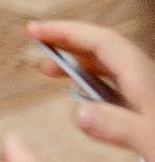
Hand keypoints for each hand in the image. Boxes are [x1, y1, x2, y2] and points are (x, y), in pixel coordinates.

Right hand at [30, 20, 154, 151]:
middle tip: (36, 48)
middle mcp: (150, 85)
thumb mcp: (153, 144)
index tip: (33, 31)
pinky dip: (93, 85)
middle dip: (69, 42)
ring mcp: (151, 100)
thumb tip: (78, 112)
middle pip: (107, 50)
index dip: (66, 31)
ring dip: (79, 63)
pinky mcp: (151, 117)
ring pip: (113, 68)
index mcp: (148, 83)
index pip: (103, 42)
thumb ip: (120, 128)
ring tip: (51, 73)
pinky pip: (118, 89)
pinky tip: (86, 101)